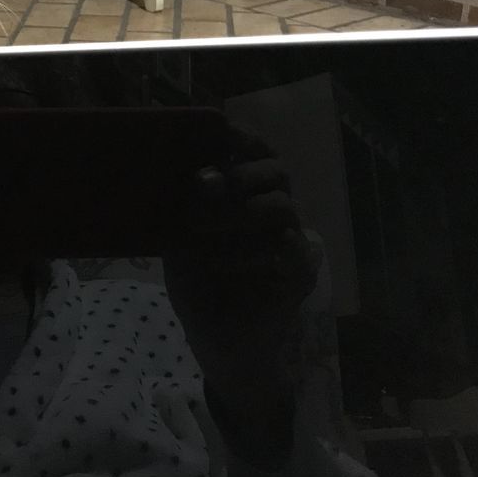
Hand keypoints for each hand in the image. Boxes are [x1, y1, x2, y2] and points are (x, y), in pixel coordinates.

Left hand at [164, 129, 315, 464]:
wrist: (218, 345)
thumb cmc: (199, 288)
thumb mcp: (177, 246)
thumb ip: (182, 211)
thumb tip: (185, 177)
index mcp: (247, 199)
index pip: (258, 154)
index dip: (243, 139)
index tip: (219, 131)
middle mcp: (274, 214)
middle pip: (276, 171)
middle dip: (237, 173)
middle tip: (202, 185)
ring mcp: (291, 243)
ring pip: (281, 206)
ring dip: (235, 212)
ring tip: (197, 228)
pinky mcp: (299, 274)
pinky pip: (284, 249)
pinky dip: (244, 253)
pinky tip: (215, 263)